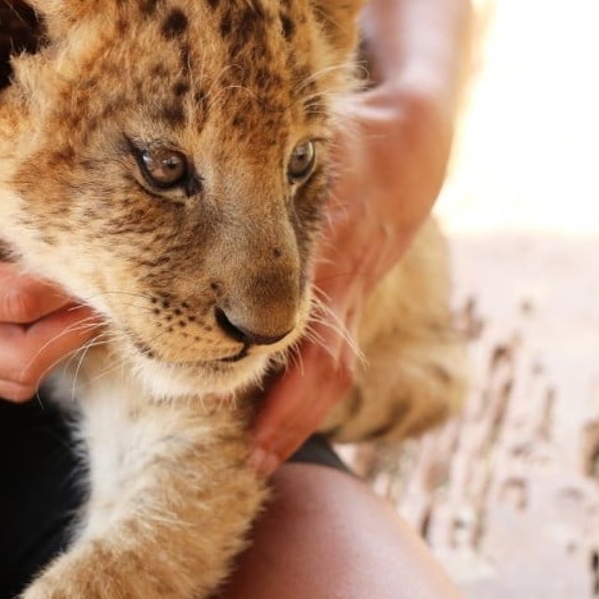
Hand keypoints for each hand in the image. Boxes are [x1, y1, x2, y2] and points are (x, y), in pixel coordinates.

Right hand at [0, 131, 97, 399]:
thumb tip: (11, 171)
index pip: (14, 299)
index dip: (65, 281)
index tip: (97, 254)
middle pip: (22, 361)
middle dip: (73, 332)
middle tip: (105, 293)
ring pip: (6, 382)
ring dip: (52, 352)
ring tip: (79, 306)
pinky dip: (19, 356)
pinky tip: (36, 317)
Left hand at [247, 85, 452, 476]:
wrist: (414, 147)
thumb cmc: (349, 137)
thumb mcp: (305, 140)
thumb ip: (256, 165)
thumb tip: (184, 174)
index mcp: (327, 241)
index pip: (297, 315)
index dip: (266, 358)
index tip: (224, 389)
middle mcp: (343, 281)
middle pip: (323, 365)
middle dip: (288, 416)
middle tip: (250, 461)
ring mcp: (356, 298)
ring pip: (332, 372)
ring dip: (299, 420)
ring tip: (260, 460)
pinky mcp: (357, 303)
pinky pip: (337, 360)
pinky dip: (309, 398)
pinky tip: (278, 423)